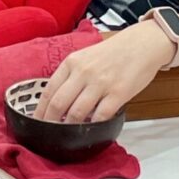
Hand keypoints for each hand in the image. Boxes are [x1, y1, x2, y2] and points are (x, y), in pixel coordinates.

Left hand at [33, 23, 175, 122]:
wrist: (141, 44)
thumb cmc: (113, 53)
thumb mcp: (85, 57)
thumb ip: (71, 76)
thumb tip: (56, 102)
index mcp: (72, 62)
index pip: (49, 90)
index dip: (40, 111)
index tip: (36, 123)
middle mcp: (83, 72)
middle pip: (58, 104)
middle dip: (50, 123)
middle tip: (49, 135)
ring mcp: (100, 83)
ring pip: (76, 113)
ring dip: (70, 127)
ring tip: (69, 134)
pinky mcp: (118, 93)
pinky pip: (100, 116)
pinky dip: (93, 126)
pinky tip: (91, 129)